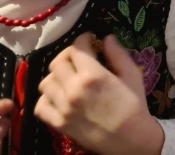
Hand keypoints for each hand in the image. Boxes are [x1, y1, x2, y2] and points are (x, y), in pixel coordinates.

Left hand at [35, 35, 163, 154]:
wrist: (130, 138)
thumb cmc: (134, 104)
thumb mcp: (132, 74)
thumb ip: (118, 54)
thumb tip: (107, 38)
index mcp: (93, 75)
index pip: (77, 48)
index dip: (83, 39)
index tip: (89, 39)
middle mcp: (73, 89)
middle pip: (57, 62)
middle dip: (67, 55)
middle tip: (78, 56)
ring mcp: (63, 107)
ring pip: (46, 82)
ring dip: (56, 76)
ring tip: (68, 77)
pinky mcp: (58, 123)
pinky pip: (40, 105)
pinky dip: (46, 98)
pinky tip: (59, 96)